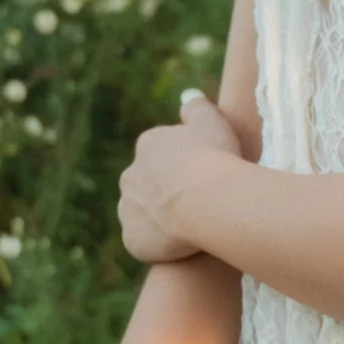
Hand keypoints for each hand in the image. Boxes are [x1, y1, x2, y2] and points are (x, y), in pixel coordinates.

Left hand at [118, 86, 242, 263]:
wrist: (210, 201)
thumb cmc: (215, 158)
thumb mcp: (212, 120)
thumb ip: (197, 107)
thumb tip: (188, 97)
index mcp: (148, 145)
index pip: (162, 154)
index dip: (185, 165)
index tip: (205, 174)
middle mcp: (131, 174)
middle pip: (148, 183)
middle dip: (167, 191)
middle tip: (199, 201)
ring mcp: (128, 209)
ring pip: (143, 213)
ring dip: (161, 218)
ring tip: (192, 225)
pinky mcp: (133, 239)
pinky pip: (144, 241)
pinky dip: (159, 243)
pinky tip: (181, 246)